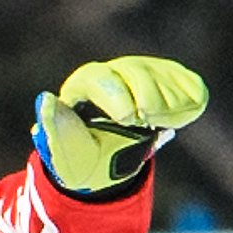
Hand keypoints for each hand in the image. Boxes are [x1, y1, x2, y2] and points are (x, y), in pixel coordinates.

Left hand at [33, 54, 208, 196]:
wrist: (106, 162)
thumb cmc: (82, 157)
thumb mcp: (68, 153)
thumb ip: (58, 128)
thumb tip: (44, 100)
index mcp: (84, 84)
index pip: (101, 79)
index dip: (117, 97)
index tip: (129, 119)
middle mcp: (113, 70)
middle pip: (136, 72)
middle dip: (146, 99)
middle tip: (145, 123)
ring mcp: (143, 71)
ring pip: (162, 76)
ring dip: (166, 105)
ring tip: (157, 124)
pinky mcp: (169, 79)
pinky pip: (187, 85)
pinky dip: (187, 103)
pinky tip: (176, 119)